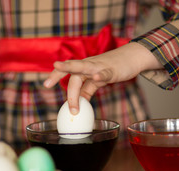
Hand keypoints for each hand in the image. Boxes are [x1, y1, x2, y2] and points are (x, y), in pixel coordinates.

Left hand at [44, 42, 162, 113]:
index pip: (67, 71)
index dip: (56, 76)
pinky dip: (101, 75)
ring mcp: (100, 66)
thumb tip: (78, 103)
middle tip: (47, 84)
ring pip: (84, 67)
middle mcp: (89, 65)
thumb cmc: (112, 69)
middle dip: (58, 74)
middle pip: (72, 69)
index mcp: (84, 69)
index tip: (46, 85)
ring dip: (71, 68)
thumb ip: (87, 90)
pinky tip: (97, 77)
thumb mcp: (96, 81)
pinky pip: (106, 73)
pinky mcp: (113, 70)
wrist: (132, 58)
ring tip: (58, 66)